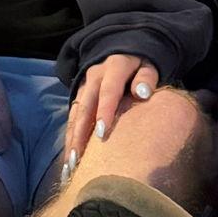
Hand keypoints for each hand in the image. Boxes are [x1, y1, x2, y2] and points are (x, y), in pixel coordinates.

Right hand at [63, 52, 159, 169]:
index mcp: (114, 67)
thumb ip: (146, 78)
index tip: (101, 134)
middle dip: (80, 133)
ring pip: (76, 114)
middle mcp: (94, 76)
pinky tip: (69, 160)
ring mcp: (84, 86)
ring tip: (70, 165)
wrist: (123, 51)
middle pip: (86, 105)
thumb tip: (142, 93)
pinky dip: (70, 139)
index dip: (104, 111)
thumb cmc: (140, 66)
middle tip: (78, 159)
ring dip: (72, 139)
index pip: (108, 90)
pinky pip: (72, 118)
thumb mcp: (148, 66)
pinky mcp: (79, 96)